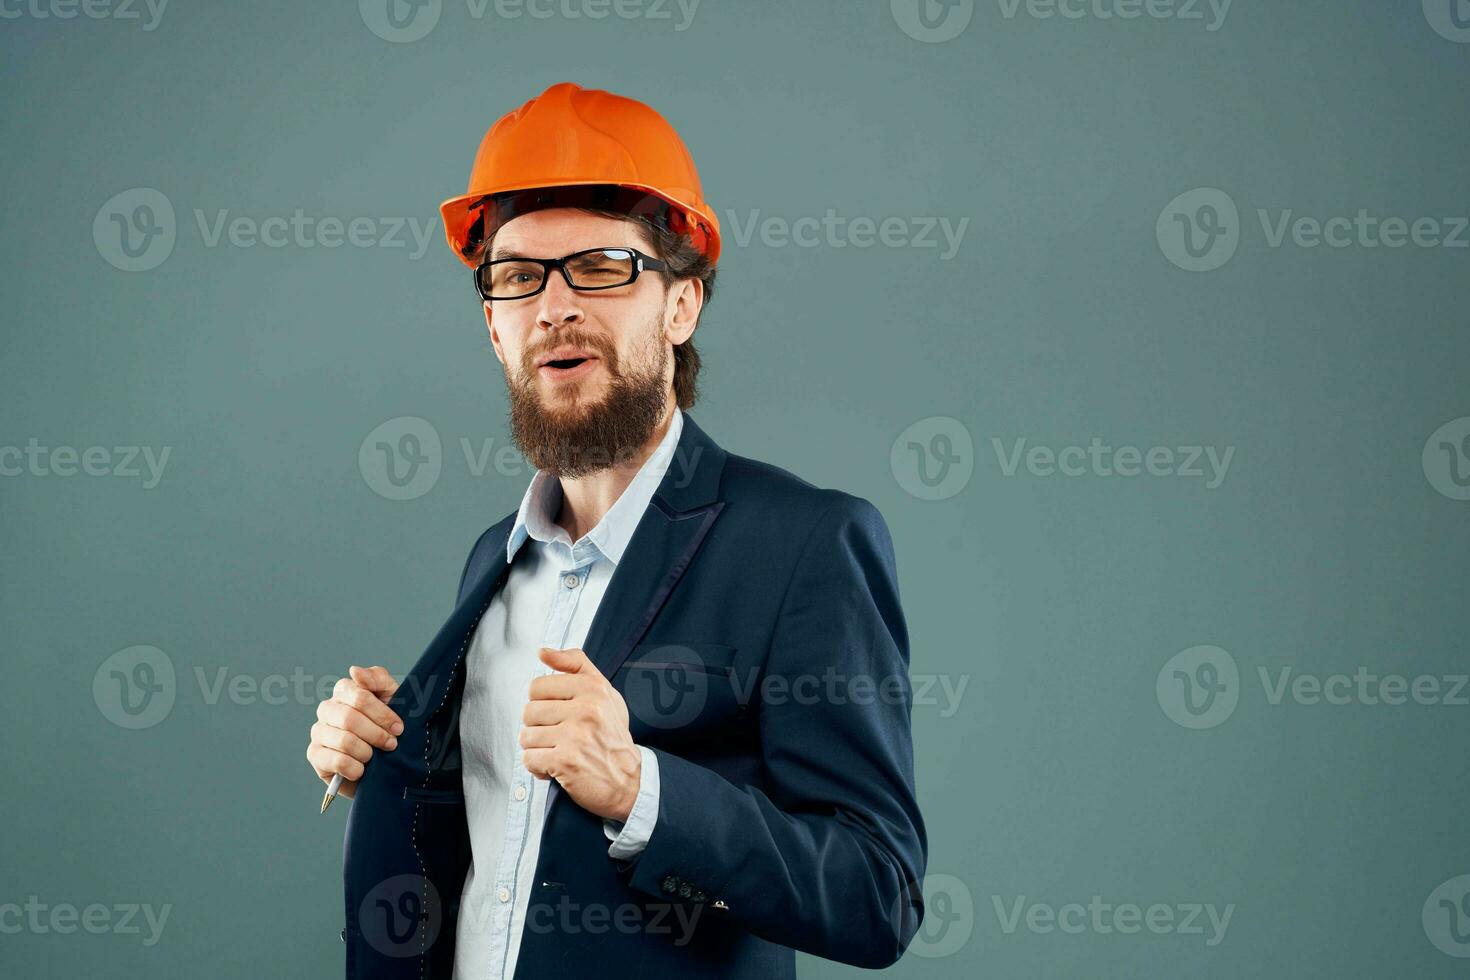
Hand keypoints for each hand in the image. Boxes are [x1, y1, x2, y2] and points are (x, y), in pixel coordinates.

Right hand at [306, 665, 403, 799]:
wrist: (384, 763)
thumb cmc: (388, 727)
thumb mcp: (394, 699)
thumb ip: (378, 680)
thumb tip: (354, 670)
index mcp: (345, 691)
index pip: (360, 696)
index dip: (382, 714)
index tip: (398, 727)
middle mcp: (327, 708)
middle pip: (350, 718)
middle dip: (376, 734)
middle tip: (391, 744)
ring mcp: (318, 731)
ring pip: (344, 740)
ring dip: (367, 752)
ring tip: (375, 757)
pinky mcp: (314, 754)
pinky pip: (336, 760)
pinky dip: (355, 768)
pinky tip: (362, 770)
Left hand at [521, 647, 641, 821]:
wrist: (629, 780)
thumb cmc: (611, 736)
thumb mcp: (603, 692)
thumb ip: (575, 665)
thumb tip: (542, 652)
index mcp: (593, 688)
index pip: (537, 686)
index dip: (543, 703)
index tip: (558, 714)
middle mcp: (586, 709)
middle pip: (529, 711)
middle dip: (538, 727)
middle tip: (558, 736)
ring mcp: (576, 736)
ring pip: (526, 736)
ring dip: (537, 748)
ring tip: (557, 751)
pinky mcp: (566, 762)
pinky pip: (529, 759)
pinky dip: (538, 767)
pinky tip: (555, 767)